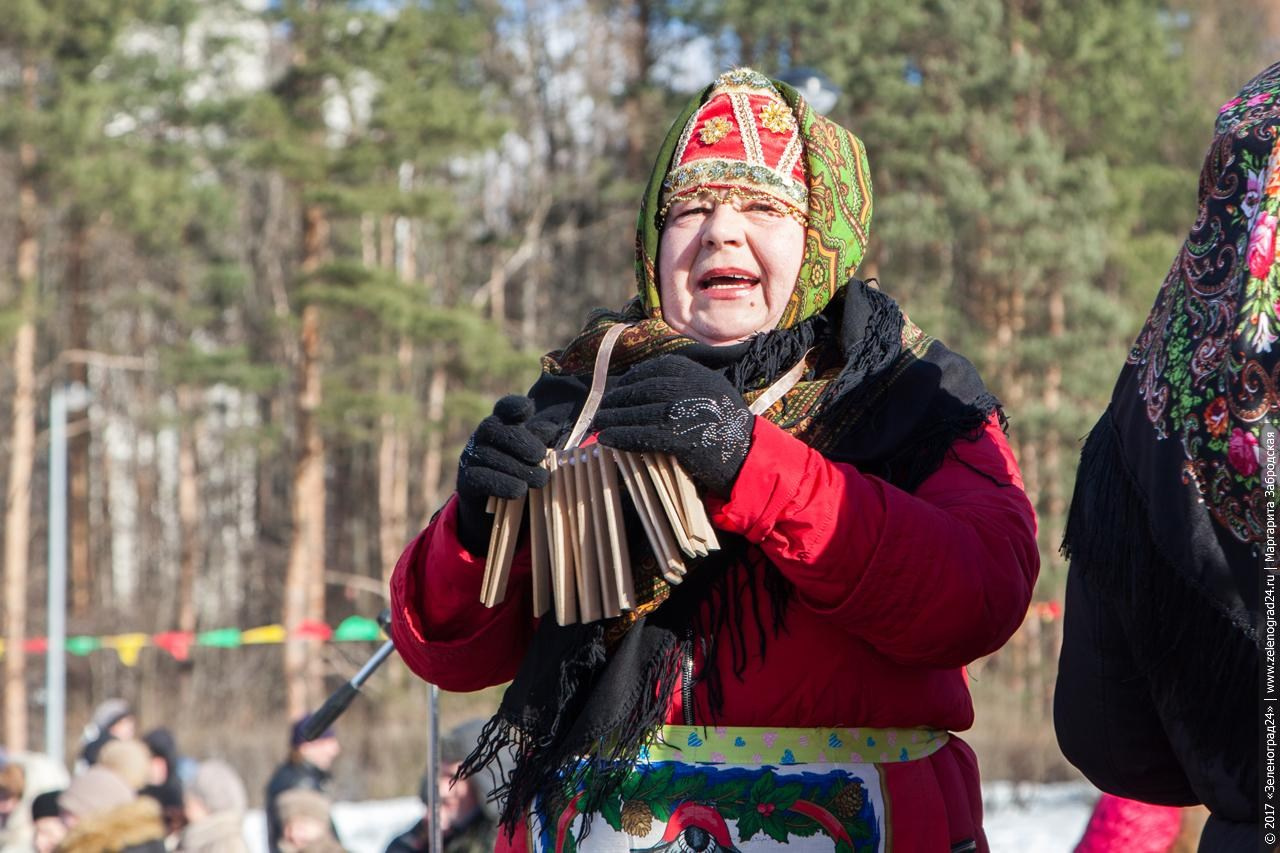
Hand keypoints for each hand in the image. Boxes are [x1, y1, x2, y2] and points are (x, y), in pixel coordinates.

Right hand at [455, 395, 557, 555]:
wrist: (497, 512)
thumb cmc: (522, 476)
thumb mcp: (533, 458)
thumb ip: (539, 441)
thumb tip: (549, 429)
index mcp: (501, 425)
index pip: (504, 408)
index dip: (513, 406)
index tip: (527, 409)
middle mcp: (481, 438)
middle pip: (494, 429)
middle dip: (520, 441)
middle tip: (540, 455)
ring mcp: (470, 458)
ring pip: (489, 456)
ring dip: (518, 467)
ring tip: (541, 479)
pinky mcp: (465, 481)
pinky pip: (481, 478)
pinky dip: (502, 483)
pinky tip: (520, 490)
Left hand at [593, 354, 753, 495]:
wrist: (751, 461)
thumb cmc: (727, 432)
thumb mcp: (713, 396)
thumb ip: (687, 387)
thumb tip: (645, 390)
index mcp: (701, 374)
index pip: (659, 367)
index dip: (634, 377)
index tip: (618, 387)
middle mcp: (695, 388)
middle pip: (647, 388)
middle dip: (619, 398)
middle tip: (601, 409)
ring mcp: (690, 412)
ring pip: (642, 411)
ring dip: (615, 418)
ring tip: (599, 424)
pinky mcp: (685, 438)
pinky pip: (645, 434)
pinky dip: (622, 437)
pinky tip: (607, 440)